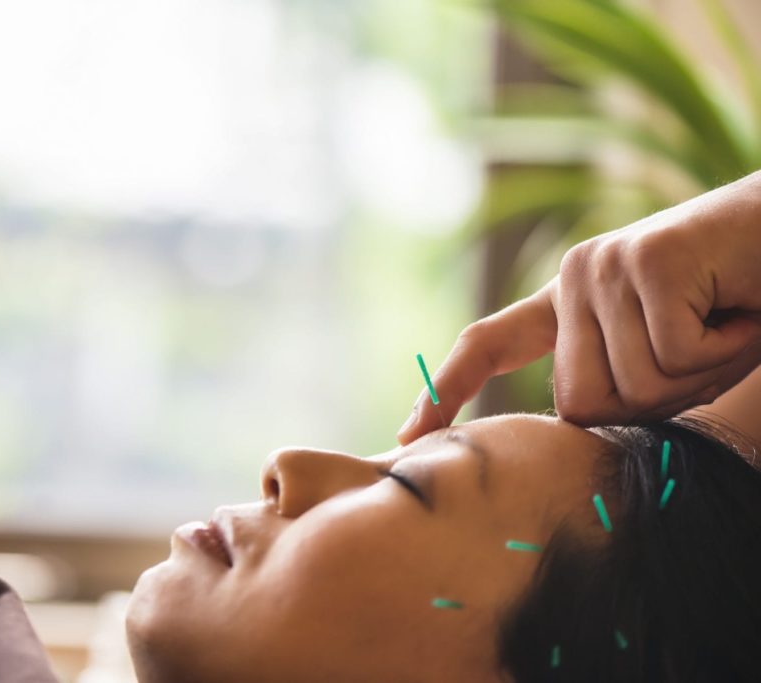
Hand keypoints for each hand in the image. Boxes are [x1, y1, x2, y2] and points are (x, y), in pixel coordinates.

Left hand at [397, 171, 760, 444]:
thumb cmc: (741, 303)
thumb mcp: (671, 358)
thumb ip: (621, 383)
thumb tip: (573, 425)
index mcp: (571, 302)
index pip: (494, 343)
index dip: (452, 389)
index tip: (411, 432)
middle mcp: (574, 278)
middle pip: (579, 404)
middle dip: (655, 403)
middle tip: (706, 349)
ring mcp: (603, 266)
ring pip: (629, 388)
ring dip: (696, 376)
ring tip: (723, 321)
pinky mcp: (644, 261)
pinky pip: (672, 357)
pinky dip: (723, 349)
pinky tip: (736, 306)